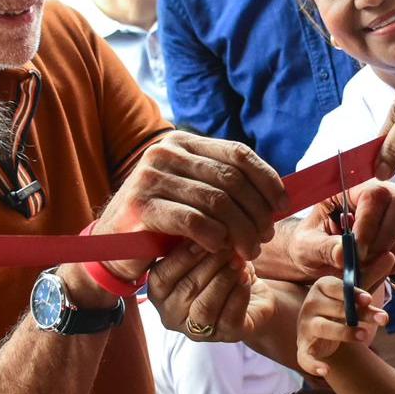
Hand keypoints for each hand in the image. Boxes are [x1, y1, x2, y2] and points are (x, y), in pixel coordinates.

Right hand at [96, 132, 285, 281]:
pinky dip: (214, 237)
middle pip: (231, 179)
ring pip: (217, 201)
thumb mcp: (193, 193)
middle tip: (265, 236)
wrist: (112, 245)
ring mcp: (151, 177)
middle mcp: (165, 153)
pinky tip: (221, 250)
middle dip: (256, 211)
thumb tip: (278, 192)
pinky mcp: (142, 207)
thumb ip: (224, 185)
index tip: (282, 205)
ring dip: (240, 230)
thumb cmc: (162, 221)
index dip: (266, 179)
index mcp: (182, 143)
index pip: (238, 153)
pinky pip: (193, 220)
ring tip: (249, 250)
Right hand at [148, 244, 276, 342]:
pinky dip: (239, 294)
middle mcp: (171, 316)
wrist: (251, 295)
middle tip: (227, 243)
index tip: (203, 234)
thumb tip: (194, 226)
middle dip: (209, 262)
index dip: (182, 255)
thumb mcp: (200, 252)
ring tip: (237, 260)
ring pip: (205, 306)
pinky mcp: (226, 336)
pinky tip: (246, 277)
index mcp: (158, 294)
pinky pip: (230, 317)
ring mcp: (197, 331)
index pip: (161, 277)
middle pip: (186, 289)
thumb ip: (190, 242)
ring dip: (223, 279)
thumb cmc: (218, 268)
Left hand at [282, 181, 394, 281]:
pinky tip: (368, 268)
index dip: (368, 225)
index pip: (373, 195)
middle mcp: (378, 191)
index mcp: (349, 185)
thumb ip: (323, 248)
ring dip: (384, 256)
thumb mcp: (306, 245)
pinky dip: (388, 265)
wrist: (316, 254)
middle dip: (382, 241)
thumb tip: (344, 254)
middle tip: (360, 262)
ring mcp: (394, 210)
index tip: (357, 253)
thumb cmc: (309, 242)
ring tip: (359, 267)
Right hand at [297, 276, 385, 376]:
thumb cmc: (342, 309)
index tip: (368, 299)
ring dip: (344, 333)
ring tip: (365, 335)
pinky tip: (327, 370)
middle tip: (381, 319)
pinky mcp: (304, 350)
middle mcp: (310, 305)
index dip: (352, 293)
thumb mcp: (357, 294)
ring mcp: (306, 328)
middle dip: (358, 314)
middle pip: (336, 308)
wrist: (324, 336)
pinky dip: (315, 365)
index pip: (336, 287)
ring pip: (324, 329)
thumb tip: (391, 255)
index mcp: (322, 287)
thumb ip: (372, 275)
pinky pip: (307, 358)